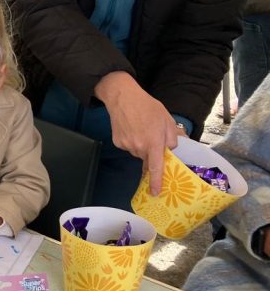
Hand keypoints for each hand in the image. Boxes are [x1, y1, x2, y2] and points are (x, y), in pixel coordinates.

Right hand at [95, 72, 178, 194]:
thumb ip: (172, 137)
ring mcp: (126, 146)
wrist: (123, 98)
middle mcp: (139, 147)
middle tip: (152, 136)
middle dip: (151, 152)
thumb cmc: (147, 107)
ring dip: (141, 146)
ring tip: (140, 128)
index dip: (156, 182)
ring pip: (137, 153)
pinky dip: (131, 141)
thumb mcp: (167, 119)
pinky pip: (128, 147)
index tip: (155, 193)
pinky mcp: (117, 142)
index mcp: (153, 143)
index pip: (155, 167)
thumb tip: (170, 149)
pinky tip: (131, 128)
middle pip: (147, 158)